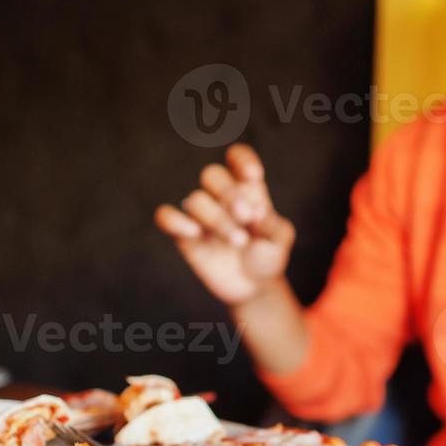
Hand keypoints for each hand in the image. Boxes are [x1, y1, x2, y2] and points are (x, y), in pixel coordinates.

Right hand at [155, 143, 294, 305]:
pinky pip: (166, 217)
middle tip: (246, 218)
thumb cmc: (267, 257)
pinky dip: (175, 221)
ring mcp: (200, 215)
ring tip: (239, 241)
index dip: (241, 159)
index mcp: (245, 188)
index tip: (254, 177)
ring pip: (195, 200)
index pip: (236, 158)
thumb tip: (256, 213)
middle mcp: (220, 197)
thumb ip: (273, 224)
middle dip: (229, 194)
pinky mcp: (184, 236)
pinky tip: (196, 233)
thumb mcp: (280, 240)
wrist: (253, 288)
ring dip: (218, 219)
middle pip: (211, 174)